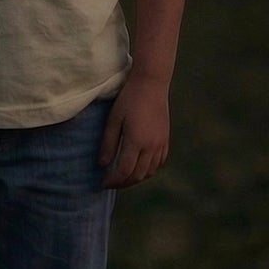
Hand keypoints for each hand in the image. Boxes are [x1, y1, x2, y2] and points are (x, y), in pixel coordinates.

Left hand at [97, 73, 169, 188]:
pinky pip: (159, 163)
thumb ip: (108, 143)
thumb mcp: (113, 120)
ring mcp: (161, 144)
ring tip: (123, 177)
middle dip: (122, 183)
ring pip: (149, 172)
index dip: (112, 181)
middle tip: (110, 183)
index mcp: (136, 141)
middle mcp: (151, 146)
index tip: (102, 183)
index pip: (124, 171)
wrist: (151, 84)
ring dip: (135, 178)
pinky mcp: (166, 140)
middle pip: (137, 175)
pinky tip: (139, 168)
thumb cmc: (129, 99)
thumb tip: (102, 164)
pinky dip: (148, 170)